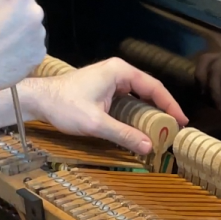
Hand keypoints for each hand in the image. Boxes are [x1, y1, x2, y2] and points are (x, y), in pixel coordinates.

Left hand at [20, 58, 187, 155]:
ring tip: (160, 130)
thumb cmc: (65, 106)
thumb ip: (124, 134)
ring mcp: (110, 79)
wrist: (39, 100)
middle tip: (173, 130)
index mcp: (120, 71)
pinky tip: (140, 127)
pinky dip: (136, 113)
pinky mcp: (103, 89)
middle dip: (162, 110)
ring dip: (149, 113)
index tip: (182, 122)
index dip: (170, 105)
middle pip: (148, 90)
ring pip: (138, 96)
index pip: (154, 87)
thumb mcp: (96, 123)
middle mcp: (117, 71)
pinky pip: (127, 99)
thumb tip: (149, 147)